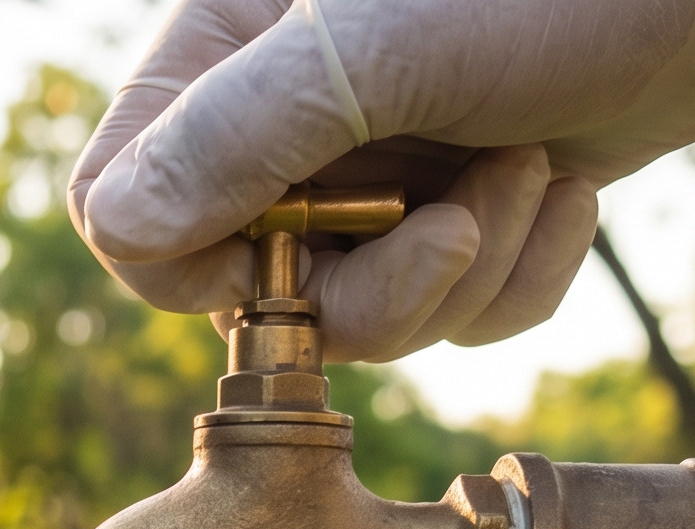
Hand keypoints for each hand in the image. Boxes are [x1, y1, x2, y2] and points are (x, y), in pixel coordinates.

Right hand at [71, 0, 694, 360]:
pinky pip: (457, 314)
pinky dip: (523, 273)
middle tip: (459, 215)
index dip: (192, 263)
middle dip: (376, 282)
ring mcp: (380, 173)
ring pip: (364, 319)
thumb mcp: (381, 43)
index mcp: (229, 55)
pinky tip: (572, 183)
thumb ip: (237, 132)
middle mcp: (290, 123)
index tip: (290, 248)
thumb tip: (122, 227)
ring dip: (467, 268)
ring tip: (534, 164)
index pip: (124, 209)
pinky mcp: (466, 210)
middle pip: (254, 292)